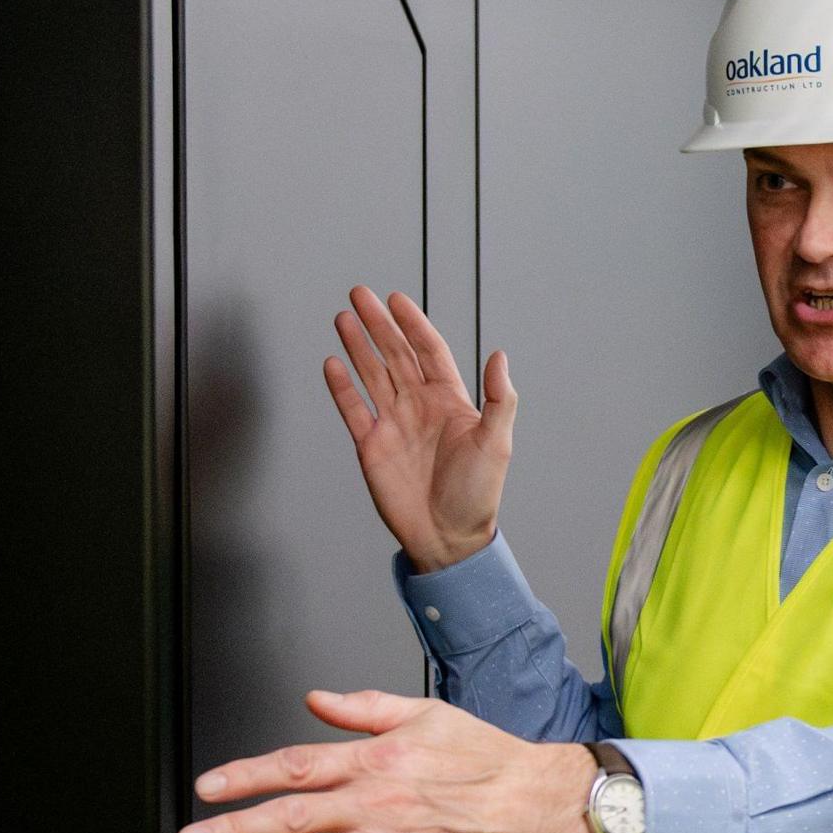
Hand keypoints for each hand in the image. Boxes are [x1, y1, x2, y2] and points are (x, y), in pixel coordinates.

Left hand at [178, 690, 599, 832]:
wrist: (540, 801)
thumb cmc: (488, 757)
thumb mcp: (424, 715)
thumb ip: (363, 709)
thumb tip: (315, 701)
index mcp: (374, 762)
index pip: (295, 766)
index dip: (245, 776)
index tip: (207, 787)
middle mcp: (375, 806)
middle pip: (290, 818)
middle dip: (233, 831)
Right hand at [327, 287, 515, 573]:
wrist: (448, 538)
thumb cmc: (476, 495)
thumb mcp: (496, 443)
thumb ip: (499, 398)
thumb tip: (499, 355)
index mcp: (450, 401)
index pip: (428, 351)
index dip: (413, 324)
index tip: (397, 299)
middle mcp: (419, 407)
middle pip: (395, 355)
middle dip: (378, 324)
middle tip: (359, 294)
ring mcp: (393, 424)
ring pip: (371, 375)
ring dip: (357, 346)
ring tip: (343, 318)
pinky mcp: (371, 446)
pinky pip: (353, 410)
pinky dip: (341, 387)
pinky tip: (332, 363)